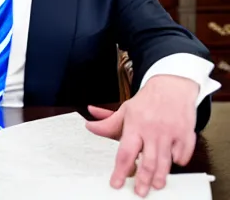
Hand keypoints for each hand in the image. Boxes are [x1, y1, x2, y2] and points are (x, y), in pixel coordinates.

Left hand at [85, 75, 198, 197]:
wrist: (171, 86)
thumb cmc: (147, 101)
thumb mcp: (125, 110)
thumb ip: (107, 121)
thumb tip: (89, 125)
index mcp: (134, 124)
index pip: (125, 151)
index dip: (119, 170)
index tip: (116, 183)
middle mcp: (151, 129)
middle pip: (147, 161)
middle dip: (143, 180)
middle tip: (139, 192)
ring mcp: (169, 132)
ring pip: (165, 162)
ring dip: (160, 177)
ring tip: (155, 186)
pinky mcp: (185, 135)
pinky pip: (181, 155)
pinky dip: (177, 162)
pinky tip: (172, 164)